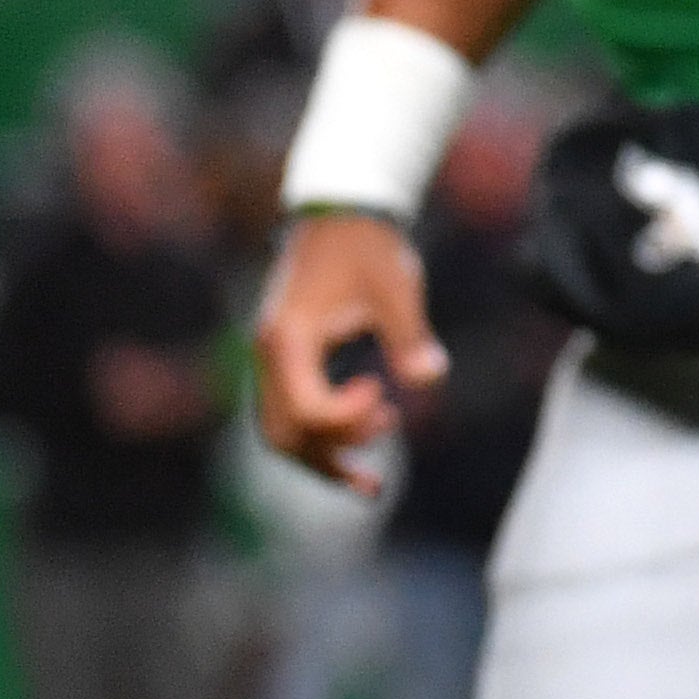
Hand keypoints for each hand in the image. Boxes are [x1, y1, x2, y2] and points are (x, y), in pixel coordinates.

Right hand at [251, 210, 440, 494]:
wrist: (341, 214)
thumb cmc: (368, 248)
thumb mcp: (396, 287)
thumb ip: (410, 336)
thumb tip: (429, 381)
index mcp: (288, 340)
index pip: (306, 410)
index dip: (348, 417)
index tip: (383, 391)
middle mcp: (268, 357)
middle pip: (283, 436)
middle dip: (333, 451)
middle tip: (386, 427)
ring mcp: (271, 363)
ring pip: (282, 436)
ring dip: (323, 460)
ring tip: (371, 485)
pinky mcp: (286, 364)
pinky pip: (292, 418)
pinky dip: (320, 442)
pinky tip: (356, 463)